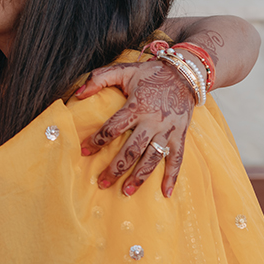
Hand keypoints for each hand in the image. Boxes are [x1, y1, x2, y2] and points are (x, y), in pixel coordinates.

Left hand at [75, 59, 193, 196]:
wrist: (185, 73)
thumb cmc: (151, 73)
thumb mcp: (124, 70)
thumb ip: (99, 79)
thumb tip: (78, 94)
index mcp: (137, 106)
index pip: (113, 127)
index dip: (97, 140)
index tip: (84, 151)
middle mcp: (153, 121)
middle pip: (132, 149)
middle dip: (116, 168)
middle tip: (102, 182)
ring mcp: (168, 130)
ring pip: (152, 158)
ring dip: (139, 176)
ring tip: (127, 191)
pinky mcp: (180, 135)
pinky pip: (177, 159)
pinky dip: (172, 176)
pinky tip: (165, 193)